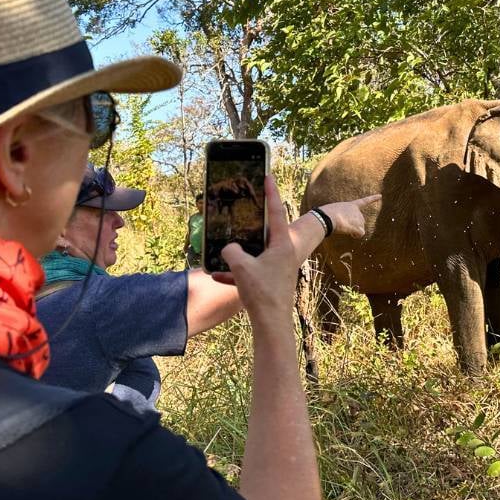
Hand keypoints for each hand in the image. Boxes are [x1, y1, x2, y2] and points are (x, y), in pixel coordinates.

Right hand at [212, 176, 298, 326]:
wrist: (271, 323)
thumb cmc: (261, 292)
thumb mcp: (241, 267)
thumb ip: (231, 251)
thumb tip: (228, 248)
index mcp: (281, 244)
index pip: (276, 211)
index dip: (271, 192)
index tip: (269, 176)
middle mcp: (282, 253)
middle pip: (266, 230)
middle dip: (253, 221)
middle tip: (245, 207)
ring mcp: (277, 267)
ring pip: (256, 251)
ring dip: (240, 250)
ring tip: (225, 247)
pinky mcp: (270, 280)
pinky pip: (251, 269)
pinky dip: (237, 271)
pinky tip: (218, 276)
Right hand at [316, 194, 381, 237]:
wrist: (326, 217)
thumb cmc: (325, 215)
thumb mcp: (333, 212)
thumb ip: (339, 216)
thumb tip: (339, 226)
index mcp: (351, 205)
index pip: (364, 201)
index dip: (372, 199)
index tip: (380, 196)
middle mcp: (357, 211)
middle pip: (360, 221)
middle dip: (354, 225)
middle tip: (342, 225)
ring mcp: (358, 219)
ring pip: (360, 228)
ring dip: (353, 231)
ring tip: (342, 227)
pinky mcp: (358, 226)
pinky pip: (360, 234)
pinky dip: (356, 235)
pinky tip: (350, 234)